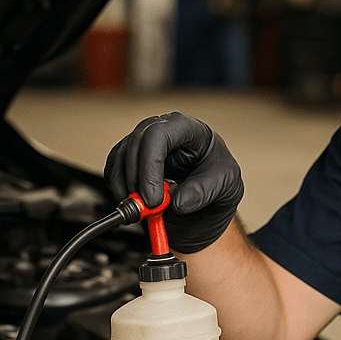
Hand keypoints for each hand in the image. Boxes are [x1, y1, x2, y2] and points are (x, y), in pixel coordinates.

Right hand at [103, 112, 242, 252]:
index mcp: (188, 129)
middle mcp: (163, 130)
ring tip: (143, 210)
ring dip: (125, 187)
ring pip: (120, 157)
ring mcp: (144, 143)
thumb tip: (177, 202)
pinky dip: (118, 188)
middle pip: (135, 145)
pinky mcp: (131, 158)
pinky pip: (114, 168)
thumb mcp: (226, 186)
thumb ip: (204, 192)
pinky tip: (134, 203)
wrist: (208, 197)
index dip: (149, 167)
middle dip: (136, 181)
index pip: (158, 136)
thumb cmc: (219, 180)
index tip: (153, 198)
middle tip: (147, 210)